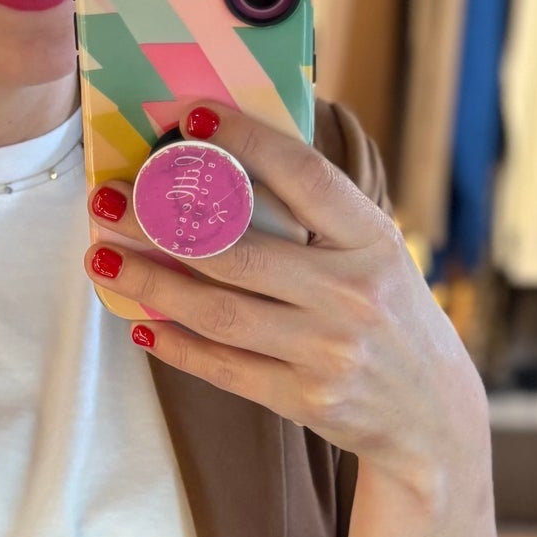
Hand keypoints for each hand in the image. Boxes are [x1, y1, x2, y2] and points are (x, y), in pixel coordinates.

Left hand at [86, 102, 488, 497]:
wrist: (433, 419)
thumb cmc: (391, 318)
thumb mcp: (378, 256)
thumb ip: (321, 218)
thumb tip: (229, 160)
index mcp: (373, 242)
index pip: (303, 176)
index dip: (245, 141)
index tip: (190, 117)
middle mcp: (352, 294)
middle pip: (238, 250)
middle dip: (161, 222)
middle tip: (110, 199)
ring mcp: (328, 352)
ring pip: (218, 311)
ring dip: (150, 282)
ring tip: (103, 259)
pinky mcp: (304, 400)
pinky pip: (223, 367)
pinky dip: (176, 344)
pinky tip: (140, 323)